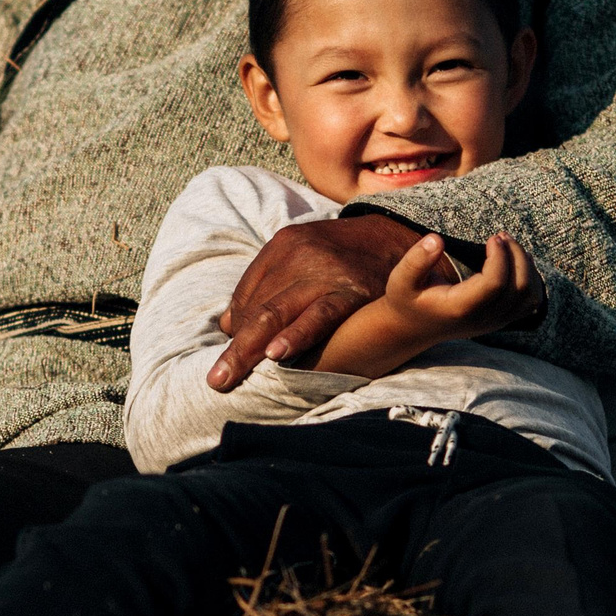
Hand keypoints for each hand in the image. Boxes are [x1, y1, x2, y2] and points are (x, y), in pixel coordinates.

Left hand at [208, 216, 419, 389]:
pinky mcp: (351, 289)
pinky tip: (278, 355)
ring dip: (251, 347)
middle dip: (234, 347)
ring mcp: (323, 272)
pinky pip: (319, 316)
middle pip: (257, 307)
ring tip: (230, 373)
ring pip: (277, 313)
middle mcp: (298, 256)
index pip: (247, 294)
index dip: (238, 328)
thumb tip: (228, 325)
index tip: (229, 359)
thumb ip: (266, 286)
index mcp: (282, 247)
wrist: (399, 235)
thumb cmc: (345, 255)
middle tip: (216, 379)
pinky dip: (296, 335)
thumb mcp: (303, 256)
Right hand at [382, 230, 542, 340]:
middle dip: (516, 256)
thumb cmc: (407, 298)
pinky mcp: (501, 320)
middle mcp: (482, 319)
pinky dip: (532, 280)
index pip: (495, 284)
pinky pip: (531, 303)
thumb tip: (436, 239)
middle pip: (518, 288)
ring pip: (530, 296)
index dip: (500, 257)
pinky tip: (517, 262)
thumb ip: (416, 260)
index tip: (492, 237)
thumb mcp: (401, 279)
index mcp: (460, 308)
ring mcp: (494, 322)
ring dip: (527, 266)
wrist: (413, 327)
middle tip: (501, 236)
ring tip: (510, 245)